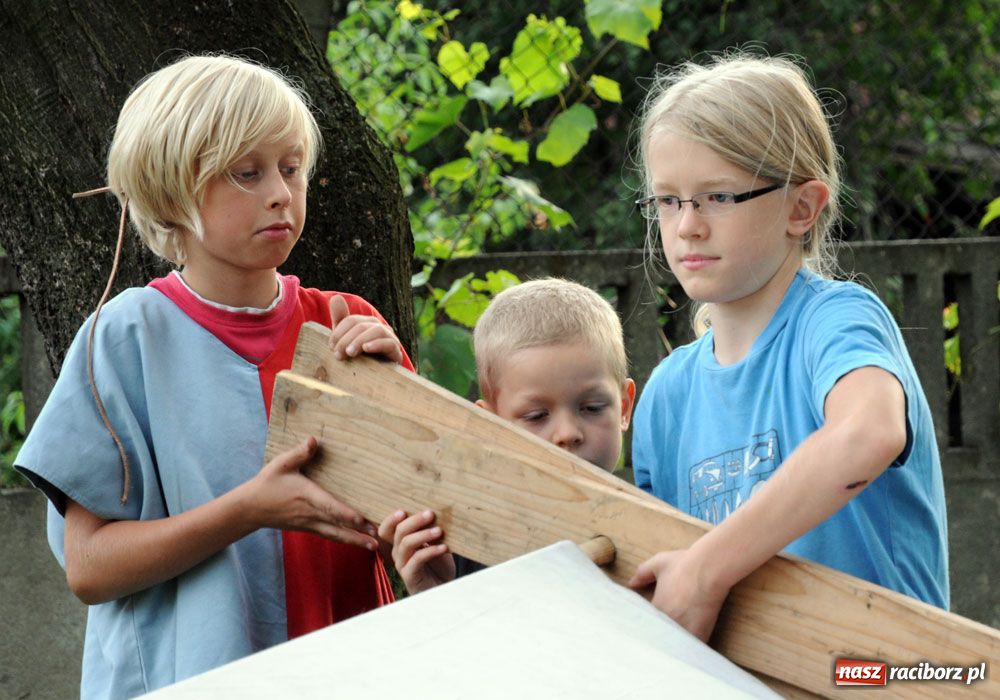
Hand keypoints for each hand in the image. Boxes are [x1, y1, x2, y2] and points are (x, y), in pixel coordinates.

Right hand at [241, 437, 377, 549]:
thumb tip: (313, 440)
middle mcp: (310, 513)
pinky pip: (329, 535)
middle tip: (377, 539)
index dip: (345, 513)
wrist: (250, 508)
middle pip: (337, 526)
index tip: (361, 519)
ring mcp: (309, 523)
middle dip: (357, 533)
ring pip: (335, 534)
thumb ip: (300, 452)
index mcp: (307, 496)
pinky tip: (356, 541)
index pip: (329, 506)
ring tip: (373, 546)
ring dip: (354, 540)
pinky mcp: (308, 528)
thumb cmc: (267, 484)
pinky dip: (343, 539)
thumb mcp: (281, 464)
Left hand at [329, 295, 402, 363]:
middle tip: (338, 355)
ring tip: (350, 353)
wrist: (377, 380)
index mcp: (365, 324)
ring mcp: (389, 338)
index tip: (330, 346)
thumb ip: (340, 320)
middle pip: (361, 325)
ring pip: (375, 330)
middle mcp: (378, 327)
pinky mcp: (396, 351)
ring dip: (359, 341)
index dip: (339, 332)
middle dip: (346, 339)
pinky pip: (389, 342)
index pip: (351, 320)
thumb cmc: (359, 359)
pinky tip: (367, 349)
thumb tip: (336, 297)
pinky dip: (377, 344)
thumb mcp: (346, 341)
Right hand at [378, 509, 455, 593]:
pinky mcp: (409, 576)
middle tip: (430, 514)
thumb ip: (432, 529)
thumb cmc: (438, 563)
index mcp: (400, 542)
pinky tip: (443, 547)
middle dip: (414, 521)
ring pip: (406, 544)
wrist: (444, 586)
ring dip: (424, 535)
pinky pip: (417, 559)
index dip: (391, 519)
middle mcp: (397, 553)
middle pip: (398, 532)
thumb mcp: (436, 542)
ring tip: (439, 531)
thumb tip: (438, 511)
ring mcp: (402, 564)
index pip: (386, 529)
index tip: (404, 510)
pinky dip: (431, 551)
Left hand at [628, 549, 729, 642]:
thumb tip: (631, 583)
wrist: (710, 569)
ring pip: (672, 644)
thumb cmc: (684, 564)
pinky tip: (686, 650)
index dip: (645, 624)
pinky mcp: (699, 635)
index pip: (644, 622)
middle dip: (657, 637)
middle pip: (658, 635)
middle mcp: (666, 621)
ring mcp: (683, 629)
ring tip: (670, 648)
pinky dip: (687, 649)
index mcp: (655, 607)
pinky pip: (689, 648)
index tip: (647, 624)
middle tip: (656, 640)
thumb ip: (642, 573)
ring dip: (671, 645)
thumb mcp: (659, 562)